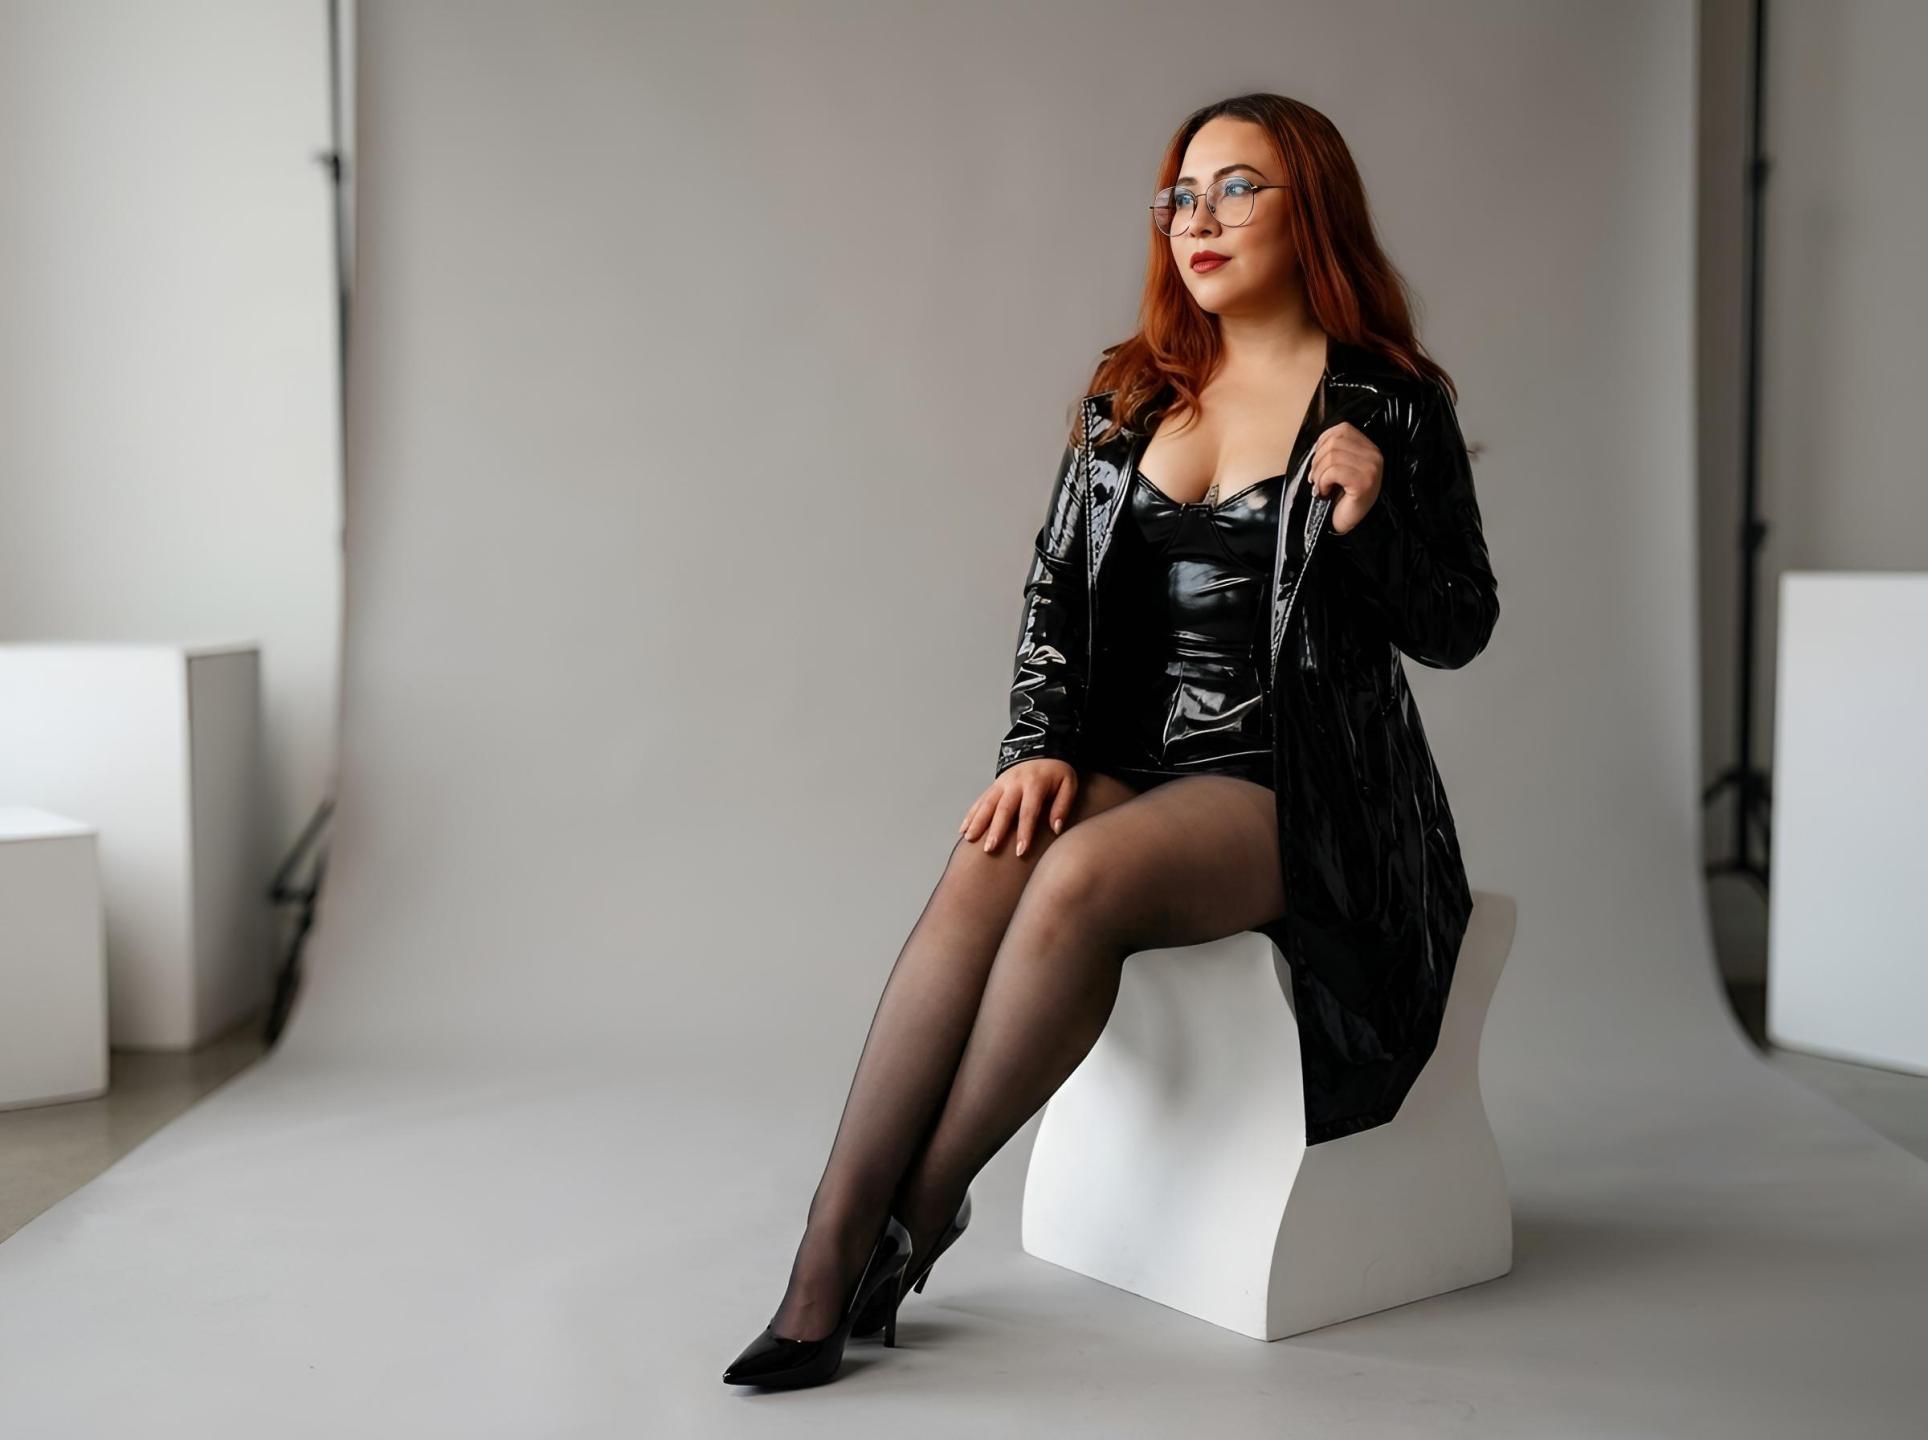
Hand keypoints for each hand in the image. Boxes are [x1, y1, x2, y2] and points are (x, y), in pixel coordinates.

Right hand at [960, 757, 1077, 857]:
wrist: (1043, 749)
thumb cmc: (1057, 772)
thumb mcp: (1069, 784)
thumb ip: (1063, 806)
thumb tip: (1055, 828)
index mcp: (1035, 783)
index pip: (1028, 811)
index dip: (1024, 832)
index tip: (1020, 851)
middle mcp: (1015, 783)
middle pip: (1003, 808)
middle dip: (995, 829)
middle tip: (989, 849)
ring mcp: (1002, 783)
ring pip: (987, 803)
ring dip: (977, 822)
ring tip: (969, 839)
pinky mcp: (994, 785)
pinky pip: (980, 800)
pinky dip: (971, 814)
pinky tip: (963, 829)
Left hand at [1308, 420, 1383, 535]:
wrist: (1347, 522)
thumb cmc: (1340, 496)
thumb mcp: (1339, 467)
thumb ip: (1333, 450)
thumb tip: (1316, 445)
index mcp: (1369, 447)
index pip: (1342, 429)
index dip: (1322, 443)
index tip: (1318, 462)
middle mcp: (1375, 455)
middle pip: (1334, 442)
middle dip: (1317, 461)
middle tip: (1316, 479)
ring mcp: (1371, 468)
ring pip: (1332, 455)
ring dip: (1318, 474)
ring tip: (1321, 487)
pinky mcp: (1363, 483)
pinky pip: (1333, 471)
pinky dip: (1322, 482)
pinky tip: (1325, 492)